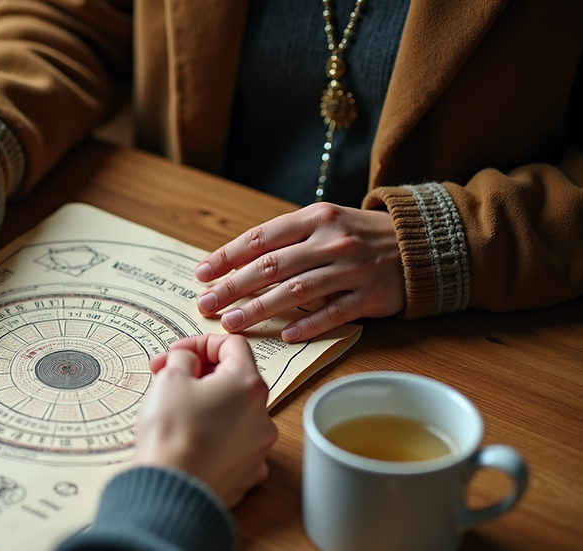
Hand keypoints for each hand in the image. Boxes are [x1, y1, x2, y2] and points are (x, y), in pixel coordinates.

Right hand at [136, 334, 277, 507]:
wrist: (172, 490)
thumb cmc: (172, 433)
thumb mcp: (169, 378)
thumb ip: (183, 358)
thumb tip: (188, 360)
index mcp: (247, 384)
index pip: (233, 345)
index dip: (200, 343)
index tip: (177, 353)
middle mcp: (262, 414)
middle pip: (234, 379)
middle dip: (200, 374)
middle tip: (166, 378)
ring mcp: (258, 447)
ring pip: (234, 412)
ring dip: (207, 404)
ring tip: (174, 411)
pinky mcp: (247, 472)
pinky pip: (233, 443)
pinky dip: (214, 435)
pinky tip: (191, 439)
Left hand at [194, 202, 404, 342]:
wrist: (422, 243)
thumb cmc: (360, 235)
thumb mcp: (325, 223)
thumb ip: (287, 239)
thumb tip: (237, 263)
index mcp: (315, 218)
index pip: (260, 238)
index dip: (227, 256)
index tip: (201, 274)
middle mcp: (331, 240)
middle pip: (271, 266)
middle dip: (233, 287)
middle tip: (206, 305)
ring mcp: (352, 268)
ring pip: (296, 290)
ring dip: (260, 308)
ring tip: (233, 323)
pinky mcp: (370, 295)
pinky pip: (334, 313)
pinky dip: (309, 325)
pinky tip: (286, 336)